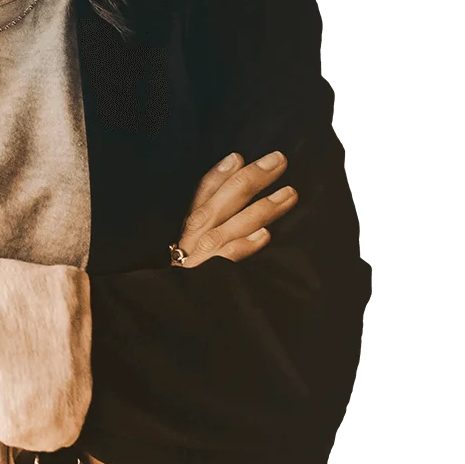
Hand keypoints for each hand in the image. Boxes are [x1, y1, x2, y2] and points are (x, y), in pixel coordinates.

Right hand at [173, 150, 297, 267]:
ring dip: (263, 207)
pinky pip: (228, 259)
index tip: (240, 156)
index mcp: (192, 223)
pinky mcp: (210, 277)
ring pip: (233, 225)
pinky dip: (244, 246)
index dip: (221, 172)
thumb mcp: (194, 235)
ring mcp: (203, 255)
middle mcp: (196, 235)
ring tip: (290, 194)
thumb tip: (235, 162)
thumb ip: (212, 202)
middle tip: (279, 161)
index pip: (204, 191)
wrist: (174, 307)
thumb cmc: (191, 268)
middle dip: (252, 177)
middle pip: (224, 199)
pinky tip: (264, 236)